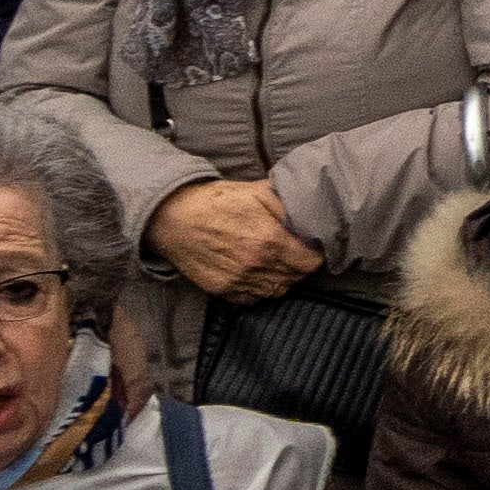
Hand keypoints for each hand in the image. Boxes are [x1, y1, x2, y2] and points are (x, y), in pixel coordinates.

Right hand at [151, 176, 315, 298]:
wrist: (174, 217)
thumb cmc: (217, 201)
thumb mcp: (258, 192)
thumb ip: (288, 205)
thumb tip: (313, 217)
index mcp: (269, 240)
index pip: (312, 263)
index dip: (315, 253)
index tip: (310, 245)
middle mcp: (256, 266)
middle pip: (297, 277)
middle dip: (299, 264)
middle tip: (291, 248)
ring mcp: (239, 282)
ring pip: (278, 290)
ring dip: (281, 277)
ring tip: (272, 258)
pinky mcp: (224, 291)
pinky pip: (255, 298)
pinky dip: (260, 287)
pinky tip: (254, 269)